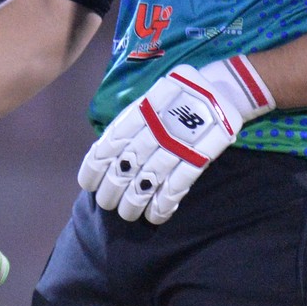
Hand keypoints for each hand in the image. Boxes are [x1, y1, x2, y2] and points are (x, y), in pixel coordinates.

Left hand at [79, 55, 272, 224]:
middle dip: (112, 189)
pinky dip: (164, 204)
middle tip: (107, 203)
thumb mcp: (149, 99)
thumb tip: (107, 152)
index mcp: (140, 112)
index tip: (88, 185)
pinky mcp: (199, 157)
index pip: (109, 144)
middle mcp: (154, 129)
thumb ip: (130, 123)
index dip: (95, 167)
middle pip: (126, 166)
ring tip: (128, 215)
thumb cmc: (176, 96)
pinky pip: (177, 186)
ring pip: (148, 180)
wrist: (218, 89)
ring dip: (135, 201)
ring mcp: (177, 144)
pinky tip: (155, 216)